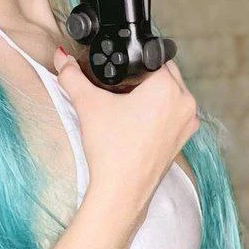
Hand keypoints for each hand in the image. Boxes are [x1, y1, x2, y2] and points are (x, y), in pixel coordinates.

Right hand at [52, 47, 198, 217]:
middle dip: (144, 77)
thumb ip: (72, 77)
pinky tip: (137, 122)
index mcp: (168, 86)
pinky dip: (160, 113)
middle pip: (165, 74)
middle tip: (121, 88)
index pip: (154, 58)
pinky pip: (174, 114)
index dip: (134, 61)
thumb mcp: (88, 104)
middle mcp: (185, 102)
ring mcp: (187, 122)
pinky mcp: (183, 139)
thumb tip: (61, 58)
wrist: (121, 190)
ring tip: (128, 105)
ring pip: (172, 94)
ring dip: (155, 94)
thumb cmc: (111, 149)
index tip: (120, 72)